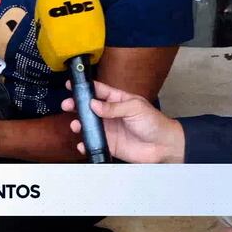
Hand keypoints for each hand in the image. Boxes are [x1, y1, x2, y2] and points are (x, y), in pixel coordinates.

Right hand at [61, 81, 184, 163]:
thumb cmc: (154, 123)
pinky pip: (93, 142)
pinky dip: (85, 143)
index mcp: (117, 100)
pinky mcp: (109, 143)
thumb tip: (94, 104)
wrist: (163, 146)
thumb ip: (114, 107)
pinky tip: (83, 143)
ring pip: (88, 125)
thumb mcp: (135, 108)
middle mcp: (110, 113)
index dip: (85, 87)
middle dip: (76, 105)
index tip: (72, 85)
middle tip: (67, 105)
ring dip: (79, 124)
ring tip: (77, 125)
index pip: (98, 90)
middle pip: (88, 107)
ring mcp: (108, 129)